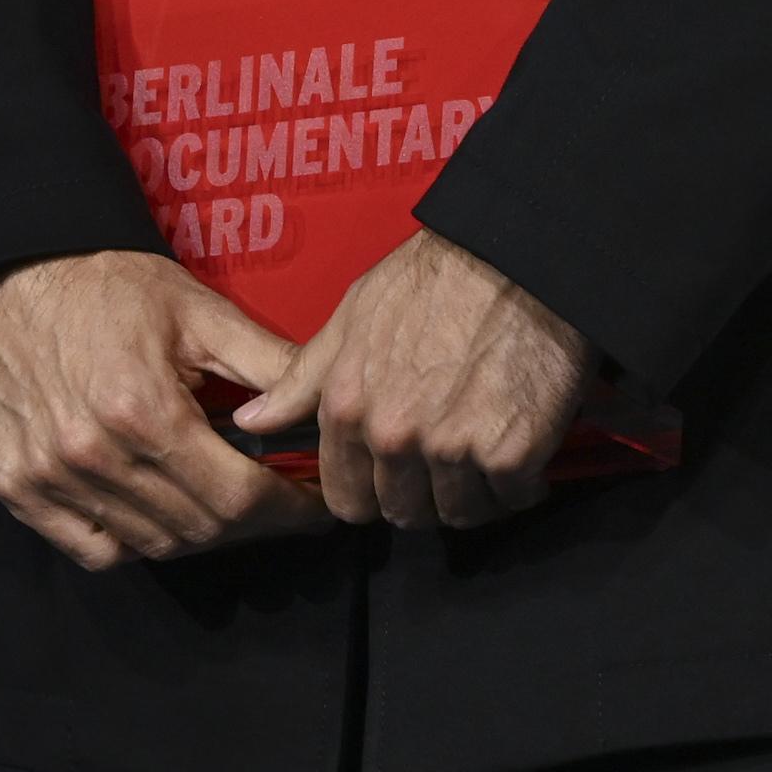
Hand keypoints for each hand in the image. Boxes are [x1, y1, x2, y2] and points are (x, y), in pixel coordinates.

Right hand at [0, 250, 337, 569]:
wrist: (8, 278)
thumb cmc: (106, 285)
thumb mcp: (194, 309)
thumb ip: (266, 361)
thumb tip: (324, 403)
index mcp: (146, 410)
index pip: (238, 496)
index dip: (289, 509)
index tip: (317, 506)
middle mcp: (95, 456)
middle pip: (201, 528)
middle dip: (252, 522)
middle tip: (275, 499)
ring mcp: (51, 479)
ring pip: (153, 544)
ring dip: (199, 531)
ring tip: (220, 499)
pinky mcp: (19, 490)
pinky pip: (96, 550)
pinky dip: (134, 542)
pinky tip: (155, 509)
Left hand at [233, 229, 590, 530]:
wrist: (515, 257)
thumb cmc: (431, 280)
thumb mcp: (352, 316)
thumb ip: (302, 380)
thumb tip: (251, 420)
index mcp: (348, 407)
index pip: (346, 501)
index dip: (371, 489)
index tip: (394, 469)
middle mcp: (393, 436)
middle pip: (404, 513)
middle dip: (423, 492)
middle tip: (447, 448)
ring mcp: (452, 451)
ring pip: (459, 514)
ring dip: (474, 490)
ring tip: (484, 438)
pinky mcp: (510, 456)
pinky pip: (512, 499)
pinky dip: (520, 482)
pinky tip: (520, 442)